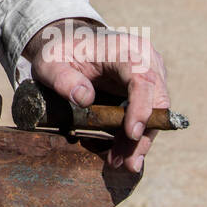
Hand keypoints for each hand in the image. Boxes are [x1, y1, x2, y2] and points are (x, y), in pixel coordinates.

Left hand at [22, 18, 168, 174]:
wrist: (68, 44)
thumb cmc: (60, 52)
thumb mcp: (50, 63)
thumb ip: (62, 79)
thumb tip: (85, 99)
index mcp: (124, 48)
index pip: (142, 78)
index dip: (141, 107)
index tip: (132, 134)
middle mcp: (144, 59)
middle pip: (156, 100)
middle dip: (144, 135)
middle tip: (127, 162)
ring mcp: (149, 73)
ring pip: (155, 112)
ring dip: (139, 141)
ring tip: (119, 162)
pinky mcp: (146, 88)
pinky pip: (147, 115)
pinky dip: (134, 136)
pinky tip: (119, 153)